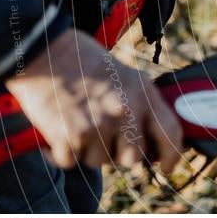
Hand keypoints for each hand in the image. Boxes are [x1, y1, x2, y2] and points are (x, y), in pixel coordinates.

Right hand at [4, 29, 182, 173]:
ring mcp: (99, 125)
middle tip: (103, 137)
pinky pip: (70, 162)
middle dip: (118, 154)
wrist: (44, 51)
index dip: (172, 155)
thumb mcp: (126, 75)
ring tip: (77, 122)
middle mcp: (126, 111)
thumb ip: (142, 104)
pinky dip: (61, 152)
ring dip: (87, 151)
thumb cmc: (85, 61)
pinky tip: (58, 130)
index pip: (171, 133)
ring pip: (99, 162)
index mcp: (144, 93)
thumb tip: (152, 139)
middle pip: (132, 158)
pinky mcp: (70, 136)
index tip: (166, 167)